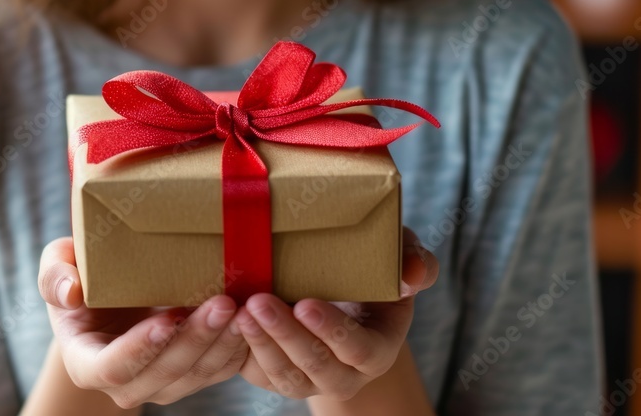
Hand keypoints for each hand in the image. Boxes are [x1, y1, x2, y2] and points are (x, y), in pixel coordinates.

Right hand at [37, 237, 248, 408]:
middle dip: (195, 339)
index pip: (113, 367)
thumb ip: (54, 276)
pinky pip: (220, 370)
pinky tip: (254, 318)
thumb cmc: (84, 275)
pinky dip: (238, 346)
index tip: (167, 318)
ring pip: (198, 374)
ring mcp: (163, 385)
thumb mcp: (58, 265)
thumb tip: (71, 292)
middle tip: (222, 302)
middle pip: (164, 373)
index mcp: (87, 362)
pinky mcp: (194, 375)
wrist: (115, 297)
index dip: (140, 348)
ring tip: (243, 308)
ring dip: (223, 343)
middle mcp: (126, 385)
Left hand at [236, 227, 438, 400]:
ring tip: (240, 310)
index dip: (333, 331)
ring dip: (260, 343)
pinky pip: (255, 373)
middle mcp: (343, 375)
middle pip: (315, 366)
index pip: (358, 350)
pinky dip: (240, 349)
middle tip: (260, 301)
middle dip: (286, 334)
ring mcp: (306, 380)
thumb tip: (411, 275)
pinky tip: (225, 321)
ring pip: (283, 374)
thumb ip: (415, 264)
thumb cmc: (372, 273)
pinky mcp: (272, 376)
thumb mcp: (399, 260)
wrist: (339, 297)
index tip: (306, 304)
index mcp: (377, 351)